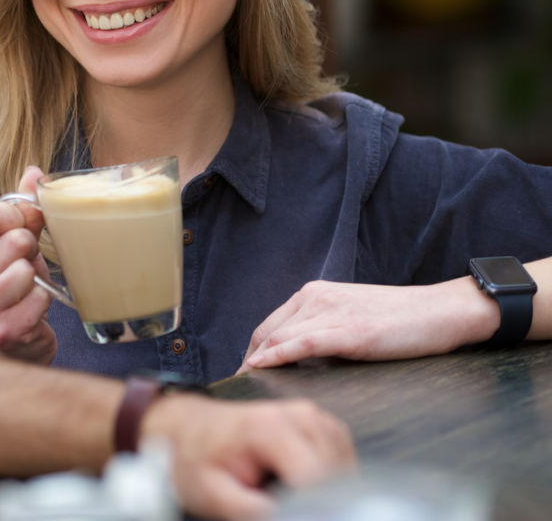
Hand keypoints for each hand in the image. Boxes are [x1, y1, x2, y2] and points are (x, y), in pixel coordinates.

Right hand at [0, 167, 56, 364]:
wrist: (14, 347)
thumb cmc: (14, 290)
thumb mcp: (12, 248)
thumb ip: (22, 211)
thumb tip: (35, 172)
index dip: (18, 216)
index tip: (25, 227)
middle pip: (13, 241)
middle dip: (30, 249)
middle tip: (27, 265)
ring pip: (25, 270)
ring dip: (36, 278)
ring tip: (28, 289)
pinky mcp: (2, 332)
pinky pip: (38, 298)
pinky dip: (44, 301)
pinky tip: (33, 309)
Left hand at [144, 393, 354, 519]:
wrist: (189, 429)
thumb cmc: (196, 459)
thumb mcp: (212, 493)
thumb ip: (252, 511)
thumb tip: (289, 516)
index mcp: (272, 429)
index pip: (318, 481)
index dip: (312, 508)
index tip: (290, 512)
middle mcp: (300, 416)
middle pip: (338, 475)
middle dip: (318, 500)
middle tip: (276, 499)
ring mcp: (313, 417)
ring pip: (346, 468)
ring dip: (327, 489)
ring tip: (285, 491)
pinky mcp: (320, 424)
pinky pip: (342, 458)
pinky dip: (331, 477)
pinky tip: (301, 483)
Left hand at [239, 278, 490, 373]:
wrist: (444, 311)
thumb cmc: (402, 320)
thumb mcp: (351, 318)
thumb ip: (323, 330)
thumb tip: (299, 358)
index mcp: (315, 293)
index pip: (271, 324)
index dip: (252, 350)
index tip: (242, 372)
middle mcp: (317, 297)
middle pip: (267, 331)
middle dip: (248, 359)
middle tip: (235, 385)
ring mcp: (332, 312)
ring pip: (279, 337)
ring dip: (256, 363)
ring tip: (242, 386)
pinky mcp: (350, 331)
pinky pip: (302, 343)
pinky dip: (277, 356)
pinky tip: (261, 368)